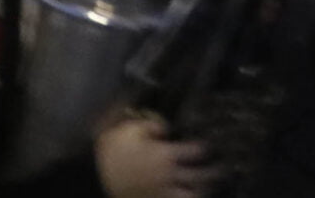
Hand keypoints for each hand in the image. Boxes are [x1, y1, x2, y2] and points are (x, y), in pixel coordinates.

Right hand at [93, 110, 218, 197]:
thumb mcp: (131, 129)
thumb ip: (153, 124)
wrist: (93, 176)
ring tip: (207, 185)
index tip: (212, 144)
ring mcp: (162, 194)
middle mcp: (169, 176)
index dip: (206, 147)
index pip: (197, 151)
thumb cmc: (113, 150)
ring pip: (192, 196)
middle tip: (221, 166)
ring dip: (202, 190)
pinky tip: (188, 194)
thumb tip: (167, 126)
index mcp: (166, 155)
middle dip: (213, 171)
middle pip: (201, 176)